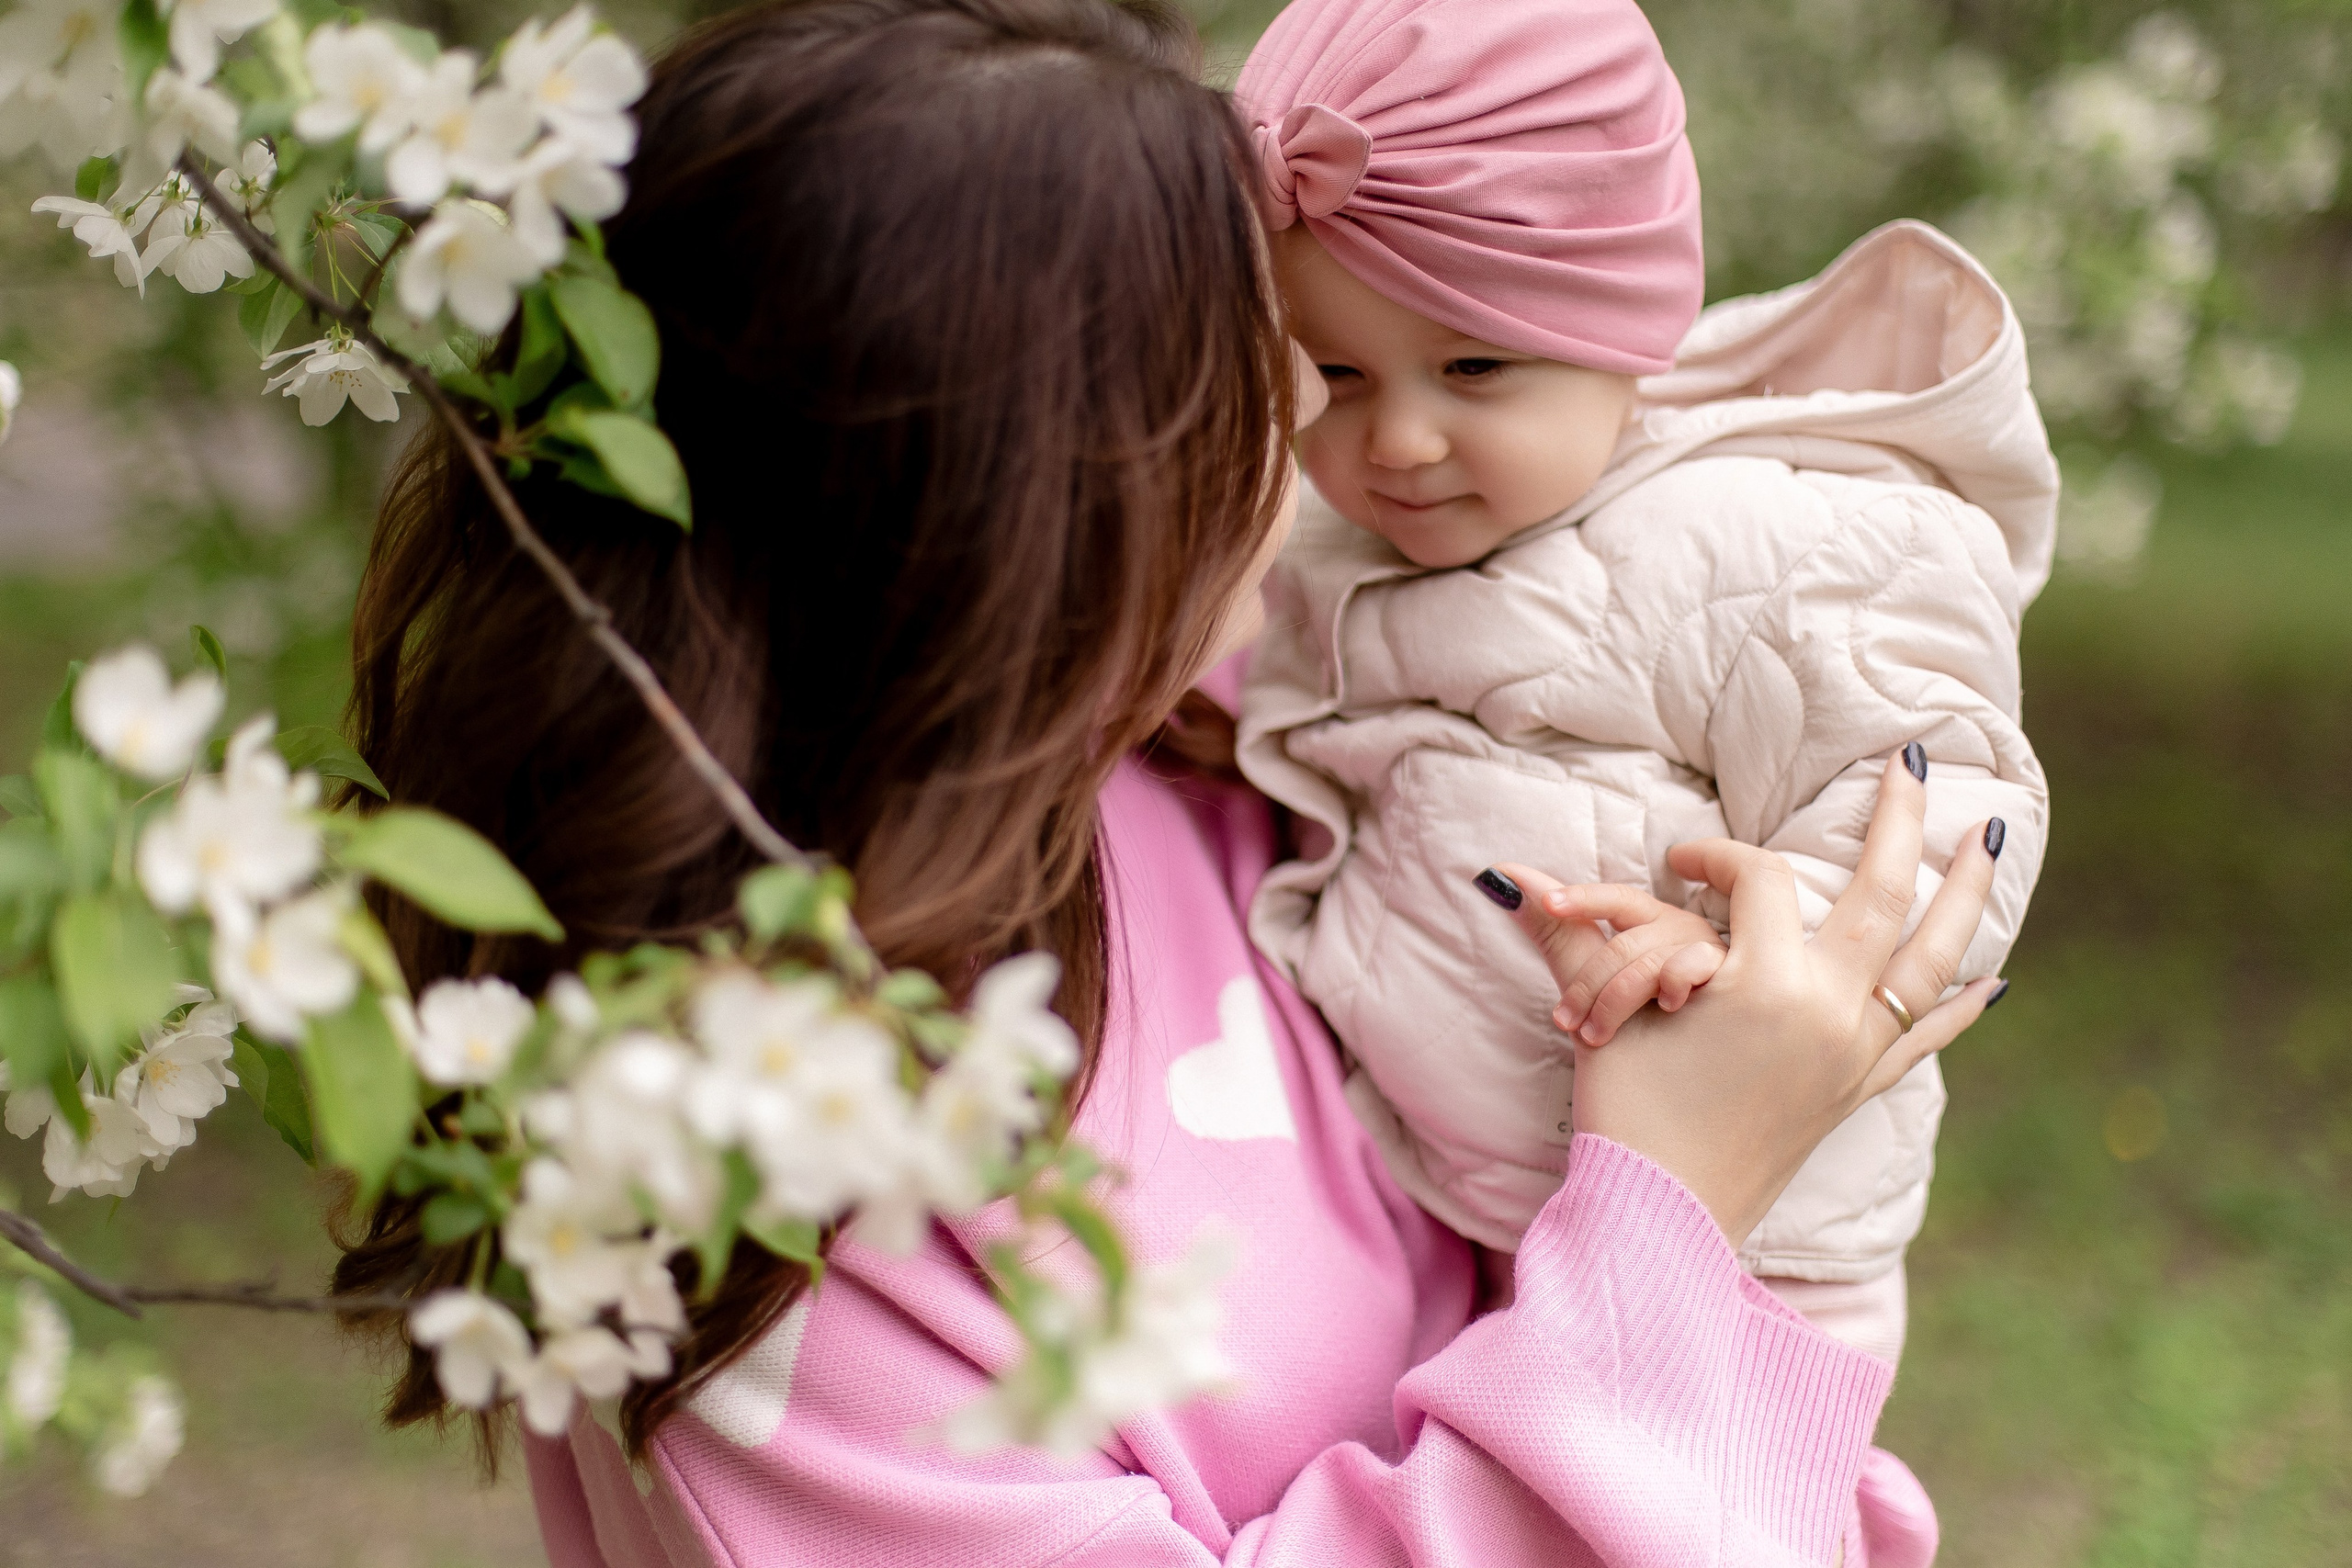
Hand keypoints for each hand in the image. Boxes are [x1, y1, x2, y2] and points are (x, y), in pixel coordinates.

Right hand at [1483, 754, 2004, 1241]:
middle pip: (1881, 892)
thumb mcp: (1605, 1014)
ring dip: (1965, 892)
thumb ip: (1576, 938)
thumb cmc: (1628, 1117)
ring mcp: (1854, 1053)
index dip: (1717, 856)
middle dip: (1900, 821)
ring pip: (1931, 958)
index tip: (1681, 861)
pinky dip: (1962, 1008)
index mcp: (1767, 985)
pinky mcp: (1858, 1090)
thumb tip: (1510, 877)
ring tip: (1990, 836)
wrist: (1665, 1219)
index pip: (1760, 881)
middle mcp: (1829, 1012)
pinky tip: (1995, 980)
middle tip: (1912, 760)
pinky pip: (1926, 1040)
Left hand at [1497, 882, 1725, 1046]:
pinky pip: (1696, 963)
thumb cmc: (1625, 1046)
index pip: (1618, 901)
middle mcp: (1689, 936)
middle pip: (1629, 938)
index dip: (1582, 899)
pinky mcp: (1737, 987)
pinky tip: (1665, 1005)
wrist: (1658, 1115)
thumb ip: (1554, 929)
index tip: (1547, 904)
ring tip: (1595, 1037)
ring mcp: (1716, 960)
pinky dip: (1673, 979)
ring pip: (1652, 956)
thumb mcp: (1585, 984)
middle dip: (1589, 982)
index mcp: (1656, 927)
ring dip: (1614, 999)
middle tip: (1566, 1022)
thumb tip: (1499, 875)